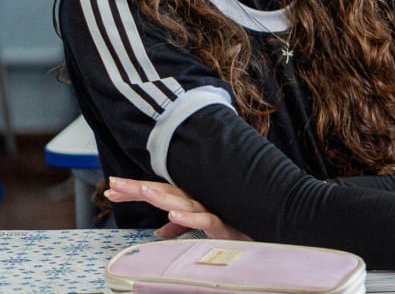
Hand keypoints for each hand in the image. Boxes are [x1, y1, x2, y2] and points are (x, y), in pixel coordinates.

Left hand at [105, 176, 248, 240]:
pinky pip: (203, 221)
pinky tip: (173, 214)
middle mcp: (198, 201)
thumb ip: (179, 227)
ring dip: (161, 197)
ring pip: (182, 202)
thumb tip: (160, 231)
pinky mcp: (222, 224)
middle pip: (164, 192)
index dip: (134, 191)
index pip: (158, 192)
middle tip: (114, 184)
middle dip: (138, 188)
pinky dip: (188, 218)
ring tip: (141, 191)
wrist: (262, 227)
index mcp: (190, 200)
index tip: (110, 190)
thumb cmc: (233, 223)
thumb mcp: (200, 227)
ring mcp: (210, 210)